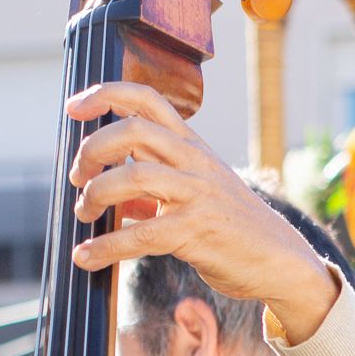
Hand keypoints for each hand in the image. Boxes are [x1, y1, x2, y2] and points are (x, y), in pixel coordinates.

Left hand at [64, 81, 338, 342]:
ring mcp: (198, 193)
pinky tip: (86, 257)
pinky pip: (140, 234)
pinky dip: (106, 247)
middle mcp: (194, 161)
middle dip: (92, 149)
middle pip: (133, 130)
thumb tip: (105, 194)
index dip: (107, 95)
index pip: (148, 99)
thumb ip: (150, 186)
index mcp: (192, 145)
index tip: (74, 107)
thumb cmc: (231, 226)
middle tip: (76, 176)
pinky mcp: (197, 230)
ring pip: (133, 176)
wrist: (280, 260)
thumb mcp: (194, 192)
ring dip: (95, 195)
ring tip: (83, 215)